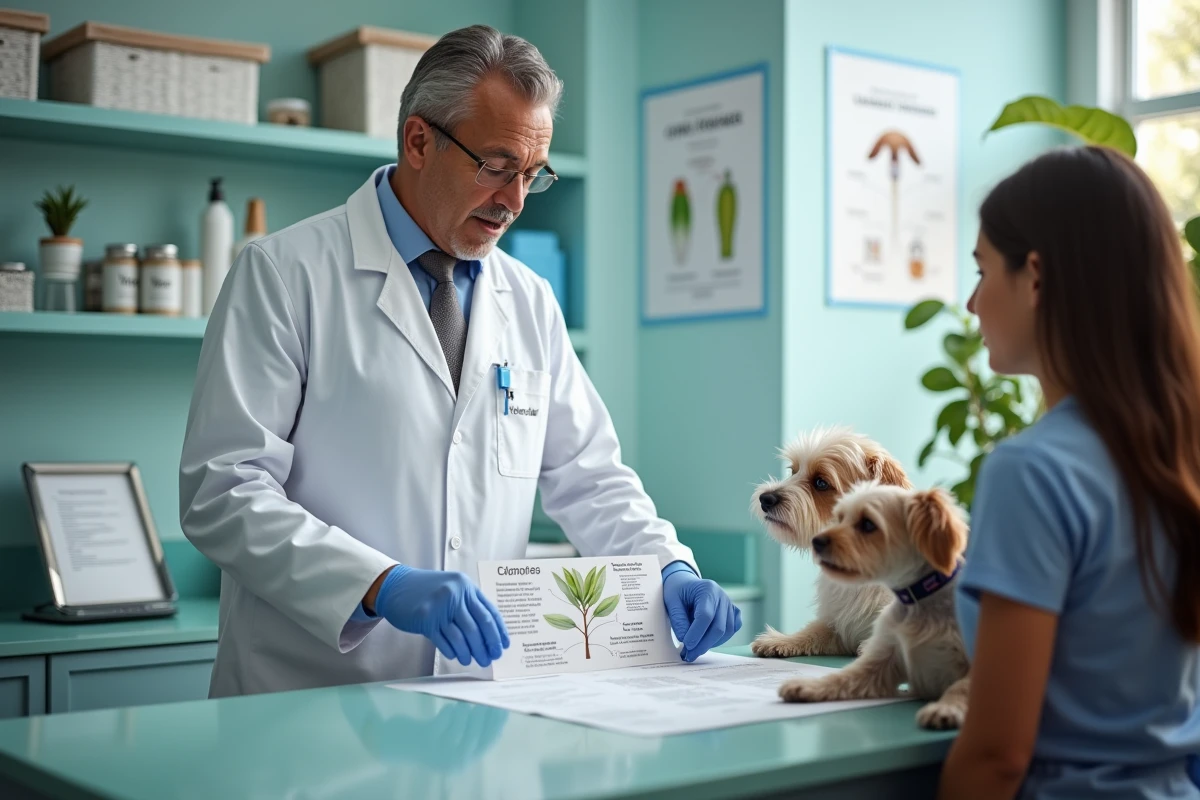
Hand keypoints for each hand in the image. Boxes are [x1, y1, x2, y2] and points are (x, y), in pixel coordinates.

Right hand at [373, 565, 509, 667]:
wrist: (395, 585)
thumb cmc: (426, 590)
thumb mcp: (452, 588)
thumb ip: (468, 605)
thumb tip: (488, 633)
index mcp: (466, 586)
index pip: (489, 612)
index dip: (498, 631)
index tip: (503, 645)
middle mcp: (455, 594)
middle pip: (478, 626)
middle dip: (486, 645)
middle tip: (490, 658)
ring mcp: (440, 606)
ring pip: (462, 636)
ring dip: (469, 652)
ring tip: (472, 660)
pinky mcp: (425, 619)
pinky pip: (444, 641)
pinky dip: (452, 651)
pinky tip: (456, 656)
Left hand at [663, 568, 741, 661]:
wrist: (685, 582)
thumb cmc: (678, 590)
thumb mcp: (671, 601)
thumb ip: (678, 620)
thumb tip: (685, 641)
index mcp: (707, 589)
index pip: (705, 616)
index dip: (696, 634)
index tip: (686, 646)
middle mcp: (722, 596)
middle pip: (718, 627)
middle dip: (703, 645)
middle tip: (689, 656)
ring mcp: (729, 604)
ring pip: (727, 631)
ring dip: (711, 644)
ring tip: (694, 651)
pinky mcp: (733, 611)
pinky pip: (732, 629)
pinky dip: (722, 639)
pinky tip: (707, 642)